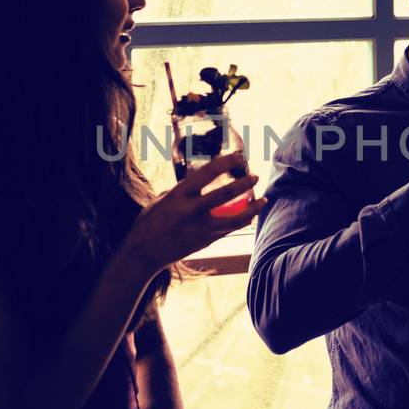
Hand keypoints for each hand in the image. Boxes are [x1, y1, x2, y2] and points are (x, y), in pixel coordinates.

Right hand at [119, 152, 264, 275]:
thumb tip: (198, 179)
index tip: (239, 156)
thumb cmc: (151, 221)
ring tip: (264, 199)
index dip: (226, 162)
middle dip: (244, 183)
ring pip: (236, 217)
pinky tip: (251, 215)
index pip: (208, 172)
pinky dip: (243, 221)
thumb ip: (183, 189)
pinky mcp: (207, 241)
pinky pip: (231, 229)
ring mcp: (201, 228)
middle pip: (226, 194)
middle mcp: (192, 211)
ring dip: (253, 207)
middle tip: (255, 175)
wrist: (145, 252)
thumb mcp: (163, 199)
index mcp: (180, 195)